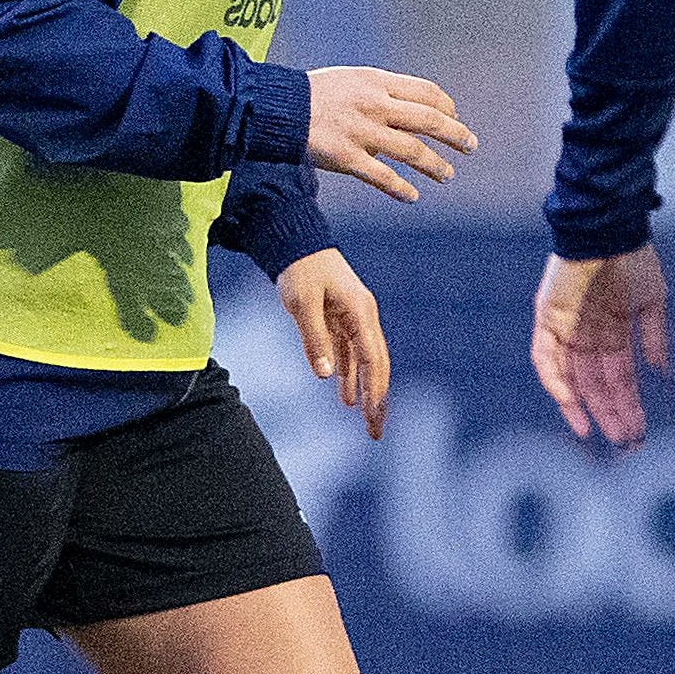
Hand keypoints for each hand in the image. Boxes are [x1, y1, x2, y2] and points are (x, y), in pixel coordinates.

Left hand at [274, 249, 391, 440]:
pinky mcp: (342, 320)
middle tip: (376, 432)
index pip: (372, 359)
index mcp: (360, 312)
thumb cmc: (300, 269)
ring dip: (366, 391)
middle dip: (378, 399)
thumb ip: (314, 339)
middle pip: (376, 365)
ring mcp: (355, 319)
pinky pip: (350, 354)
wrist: (297, 242)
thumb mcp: (302, 304)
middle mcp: (364, 317)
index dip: (374, 389)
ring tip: (367, 422)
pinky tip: (346, 397)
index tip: (372, 415)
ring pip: (365, 362)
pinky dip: (349, 375)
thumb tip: (325, 375)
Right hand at [307, 65, 476, 202]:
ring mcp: (362, 133)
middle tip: (470, 146)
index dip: (447, 106)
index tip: (455, 118)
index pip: (426, 92)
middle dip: (455, 134)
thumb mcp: (349, 81)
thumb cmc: (310, 94)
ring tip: (447, 174)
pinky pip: (382, 177)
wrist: (276, 108)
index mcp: (376, 82)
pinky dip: (401, 189)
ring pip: (412, 151)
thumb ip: (378, 94)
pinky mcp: (347, 159)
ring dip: (435, 165)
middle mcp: (374, 105)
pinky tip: (413, 197)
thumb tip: (403, 117)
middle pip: (428, 120)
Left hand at [532, 244, 672, 448]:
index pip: (617, 377)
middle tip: (623, 441)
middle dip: (611, 413)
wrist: (611, 228)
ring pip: (572, 378)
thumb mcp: (652, 301)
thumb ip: (654, 337)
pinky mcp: (546, 318)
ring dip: (584, 405)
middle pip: (595, 384)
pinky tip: (571, 403)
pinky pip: (544, 358)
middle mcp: (585, 335)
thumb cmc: (632, 258)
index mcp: (611, 331)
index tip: (637, 431)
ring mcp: (564, 328)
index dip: (627, 404)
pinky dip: (555, 381)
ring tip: (599, 432)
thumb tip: (660, 373)